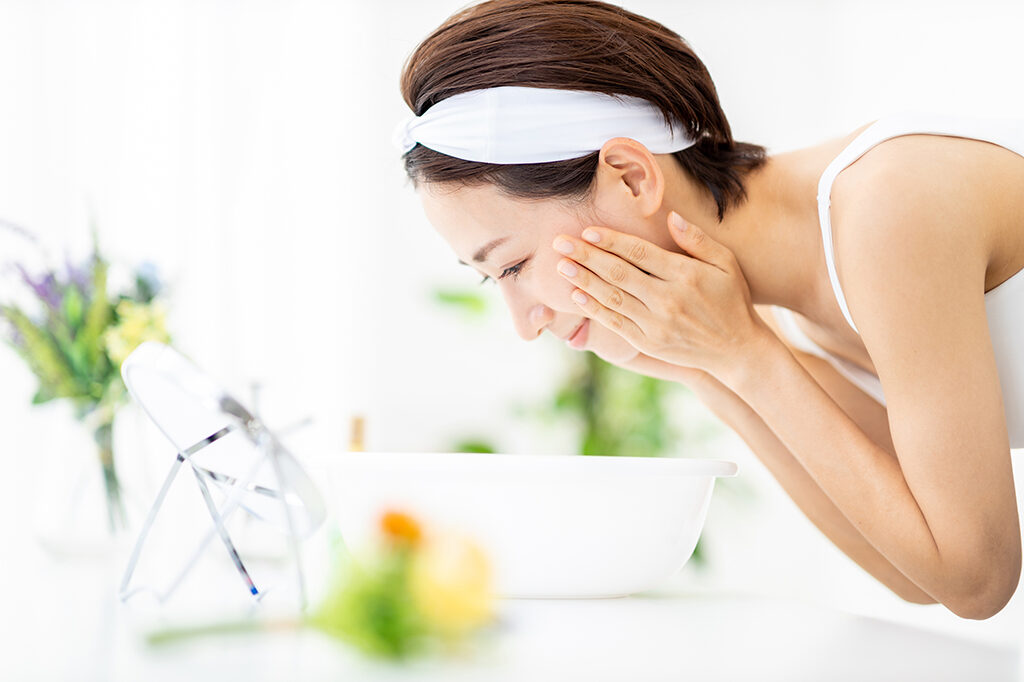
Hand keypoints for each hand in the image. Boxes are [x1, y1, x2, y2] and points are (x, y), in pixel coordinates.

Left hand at [552, 211, 771, 381]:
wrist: (737, 349)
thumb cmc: (731, 300)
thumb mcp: (726, 264)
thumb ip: (698, 240)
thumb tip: (670, 217)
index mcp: (686, 275)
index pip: (640, 253)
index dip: (611, 241)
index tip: (587, 231)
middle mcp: (668, 299)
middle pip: (619, 273)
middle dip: (586, 256)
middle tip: (560, 243)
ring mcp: (656, 323)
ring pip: (613, 298)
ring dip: (584, 280)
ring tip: (561, 266)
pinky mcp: (648, 342)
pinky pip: (615, 322)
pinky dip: (594, 309)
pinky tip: (577, 295)